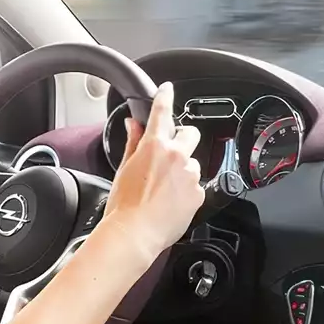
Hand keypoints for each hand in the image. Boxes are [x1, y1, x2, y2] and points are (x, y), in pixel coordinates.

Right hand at [102, 82, 202, 260]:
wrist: (135, 234)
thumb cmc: (124, 206)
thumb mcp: (124, 168)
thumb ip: (133, 142)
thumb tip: (133, 124)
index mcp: (154, 145)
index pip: (162, 112)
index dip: (165, 97)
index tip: (167, 90)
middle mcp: (176, 155)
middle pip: (190, 133)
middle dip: (181, 140)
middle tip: (169, 155)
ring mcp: (190, 174)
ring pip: (193, 163)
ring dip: (184, 170)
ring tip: (166, 189)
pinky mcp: (199, 193)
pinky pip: (196, 185)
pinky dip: (187, 191)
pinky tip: (172, 202)